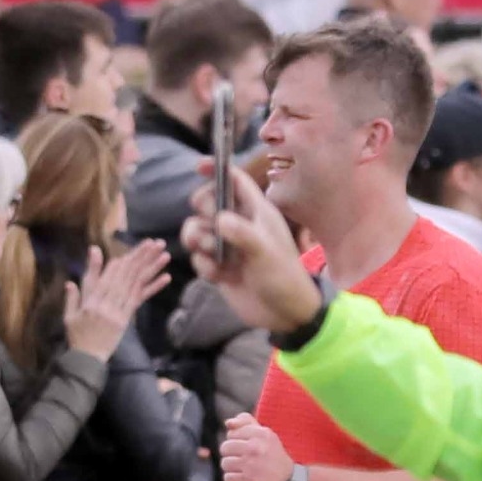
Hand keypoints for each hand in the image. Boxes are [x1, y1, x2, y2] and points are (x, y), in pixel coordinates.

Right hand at [62, 240, 172, 358]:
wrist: (87, 359)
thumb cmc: (77, 337)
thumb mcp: (69, 316)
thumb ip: (72, 297)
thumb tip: (70, 281)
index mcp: (91, 303)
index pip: (107, 278)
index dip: (121, 262)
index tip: (132, 248)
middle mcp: (106, 305)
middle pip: (125, 277)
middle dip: (140, 257)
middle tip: (153, 242)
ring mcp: (118, 312)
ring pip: (136, 285)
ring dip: (151, 267)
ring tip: (163, 253)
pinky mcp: (127, 319)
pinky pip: (141, 300)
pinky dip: (154, 287)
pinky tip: (166, 277)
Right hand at [182, 166, 323, 335]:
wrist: (284, 314)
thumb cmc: (283, 276)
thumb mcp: (265, 251)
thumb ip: (242, 233)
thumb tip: (218, 220)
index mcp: (255, 211)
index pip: (234, 180)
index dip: (217, 169)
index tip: (199, 166)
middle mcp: (239, 224)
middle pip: (208, 202)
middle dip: (202, 210)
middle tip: (211, 226)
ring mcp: (227, 246)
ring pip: (197, 229)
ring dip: (198, 239)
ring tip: (212, 254)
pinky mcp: (218, 267)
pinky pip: (199, 257)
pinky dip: (203, 265)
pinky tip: (218, 277)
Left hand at [219, 412, 290, 480]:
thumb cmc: (274, 459)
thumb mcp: (266, 436)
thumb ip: (246, 424)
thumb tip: (228, 423)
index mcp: (262, 433)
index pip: (232, 433)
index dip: (237, 442)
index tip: (250, 450)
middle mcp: (256, 447)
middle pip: (225, 447)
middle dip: (233, 456)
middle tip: (247, 462)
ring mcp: (251, 465)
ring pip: (225, 463)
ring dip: (233, 469)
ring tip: (247, 472)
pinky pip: (228, 478)